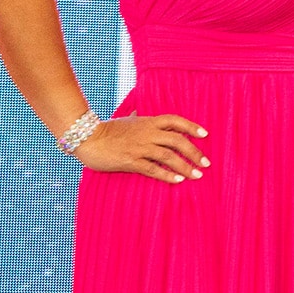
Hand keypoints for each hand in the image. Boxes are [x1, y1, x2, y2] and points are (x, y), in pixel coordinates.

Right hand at [74, 113, 210, 184]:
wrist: (87, 138)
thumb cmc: (106, 129)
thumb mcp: (124, 120)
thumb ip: (134, 117)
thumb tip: (136, 111)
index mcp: (148, 122)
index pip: (175, 121)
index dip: (191, 127)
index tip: (205, 135)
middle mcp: (147, 133)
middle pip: (177, 140)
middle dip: (194, 152)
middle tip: (206, 163)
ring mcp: (140, 147)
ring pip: (168, 156)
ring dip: (185, 166)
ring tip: (197, 175)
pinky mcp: (131, 161)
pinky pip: (153, 169)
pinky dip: (167, 175)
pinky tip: (178, 180)